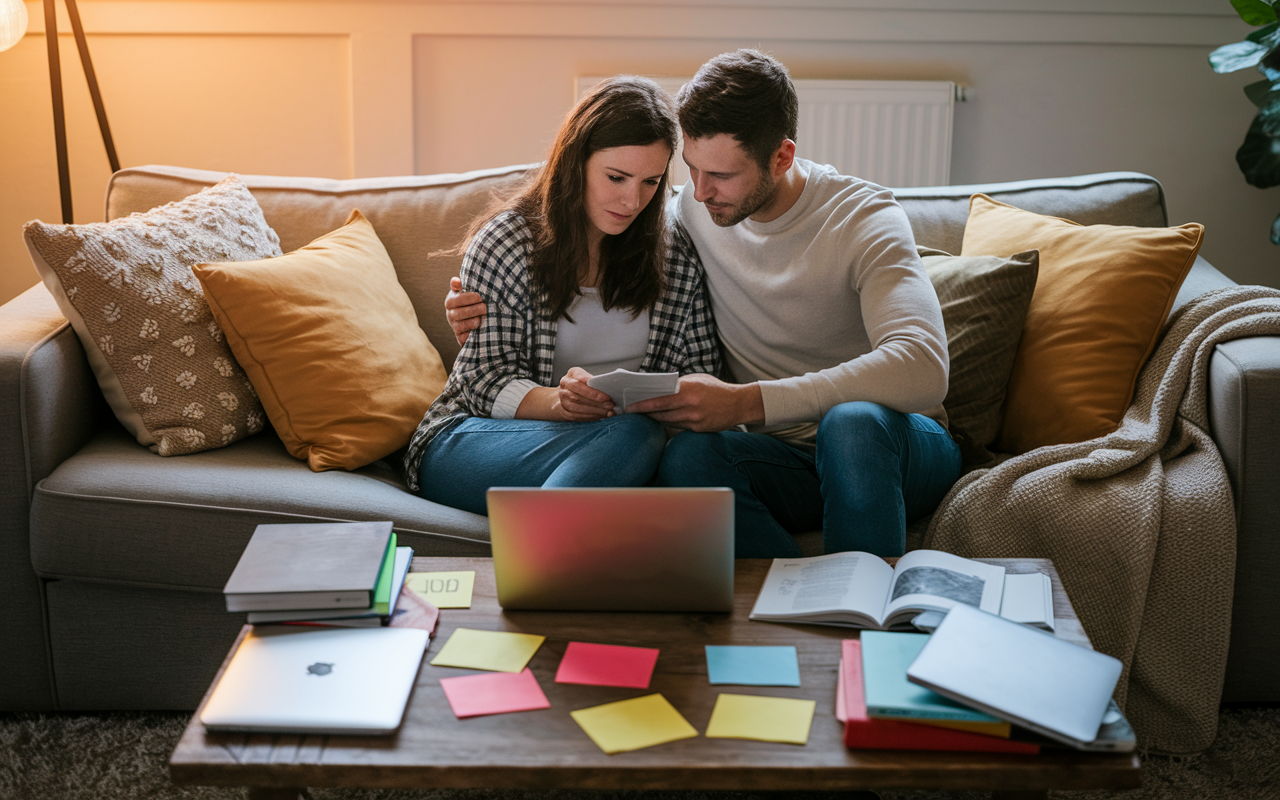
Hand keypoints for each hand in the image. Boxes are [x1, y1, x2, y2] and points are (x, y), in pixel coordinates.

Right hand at [445, 277, 486, 345]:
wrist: (477, 315)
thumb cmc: (471, 300)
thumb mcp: (465, 290)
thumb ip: (460, 285)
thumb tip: (456, 281)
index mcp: (450, 302)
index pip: (455, 300)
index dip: (468, 298)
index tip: (479, 297)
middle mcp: (450, 315)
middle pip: (458, 314)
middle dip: (473, 310)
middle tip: (484, 307)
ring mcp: (454, 326)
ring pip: (460, 326)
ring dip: (473, 321)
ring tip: (483, 317)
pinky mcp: (460, 336)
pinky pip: (462, 337)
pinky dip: (471, 333)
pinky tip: (480, 327)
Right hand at [553, 367, 615, 421]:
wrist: (566, 393)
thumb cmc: (579, 383)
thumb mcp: (585, 376)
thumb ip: (593, 379)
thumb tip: (607, 386)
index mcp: (569, 377)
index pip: (579, 383)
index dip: (593, 391)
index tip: (606, 397)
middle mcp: (563, 389)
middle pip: (578, 397)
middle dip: (596, 403)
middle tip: (610, 405)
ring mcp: (562, 401)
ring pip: (576, 408)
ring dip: (594, 411)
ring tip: (607, 412)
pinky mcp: (564, 411)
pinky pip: (576, 416)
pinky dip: (589, 417)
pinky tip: (600, 416)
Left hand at [625, 373, 764, 431]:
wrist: (738, 404)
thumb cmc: (715, 389)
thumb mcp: (697, 379)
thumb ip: (679, 384)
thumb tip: (658, 389)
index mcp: (689, 390)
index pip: (660, 399)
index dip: (643, 404)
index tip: (631, 407)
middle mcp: (691, 406)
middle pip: (661, 413)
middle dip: (646, 413)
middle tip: (632, 413)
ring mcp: (695, 419)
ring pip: (668, 422)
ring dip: (655, 419)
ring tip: (645, 416)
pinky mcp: (699, 429)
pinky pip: (678, 428)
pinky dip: (669, 424)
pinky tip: (661, 421)